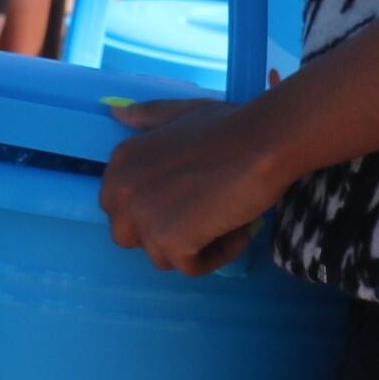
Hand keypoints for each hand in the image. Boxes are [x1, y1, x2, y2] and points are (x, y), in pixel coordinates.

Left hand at [100, 96, 288, 275]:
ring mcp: (143, 217)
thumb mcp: (182, 113)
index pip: (118, 207)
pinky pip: (191, 267)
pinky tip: (237, 228)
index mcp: (121, 160)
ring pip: (163, 255)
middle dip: (165, 232)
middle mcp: (121, 190)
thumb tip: (116, 112)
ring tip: (227, 214)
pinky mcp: (169, 240)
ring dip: (197, 244)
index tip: (187, 196)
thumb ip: (148, 117)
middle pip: (131, 237)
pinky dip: (219, 254)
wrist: (263, 142)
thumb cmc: (230, 126)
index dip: (154, 208)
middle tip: (202, 212)